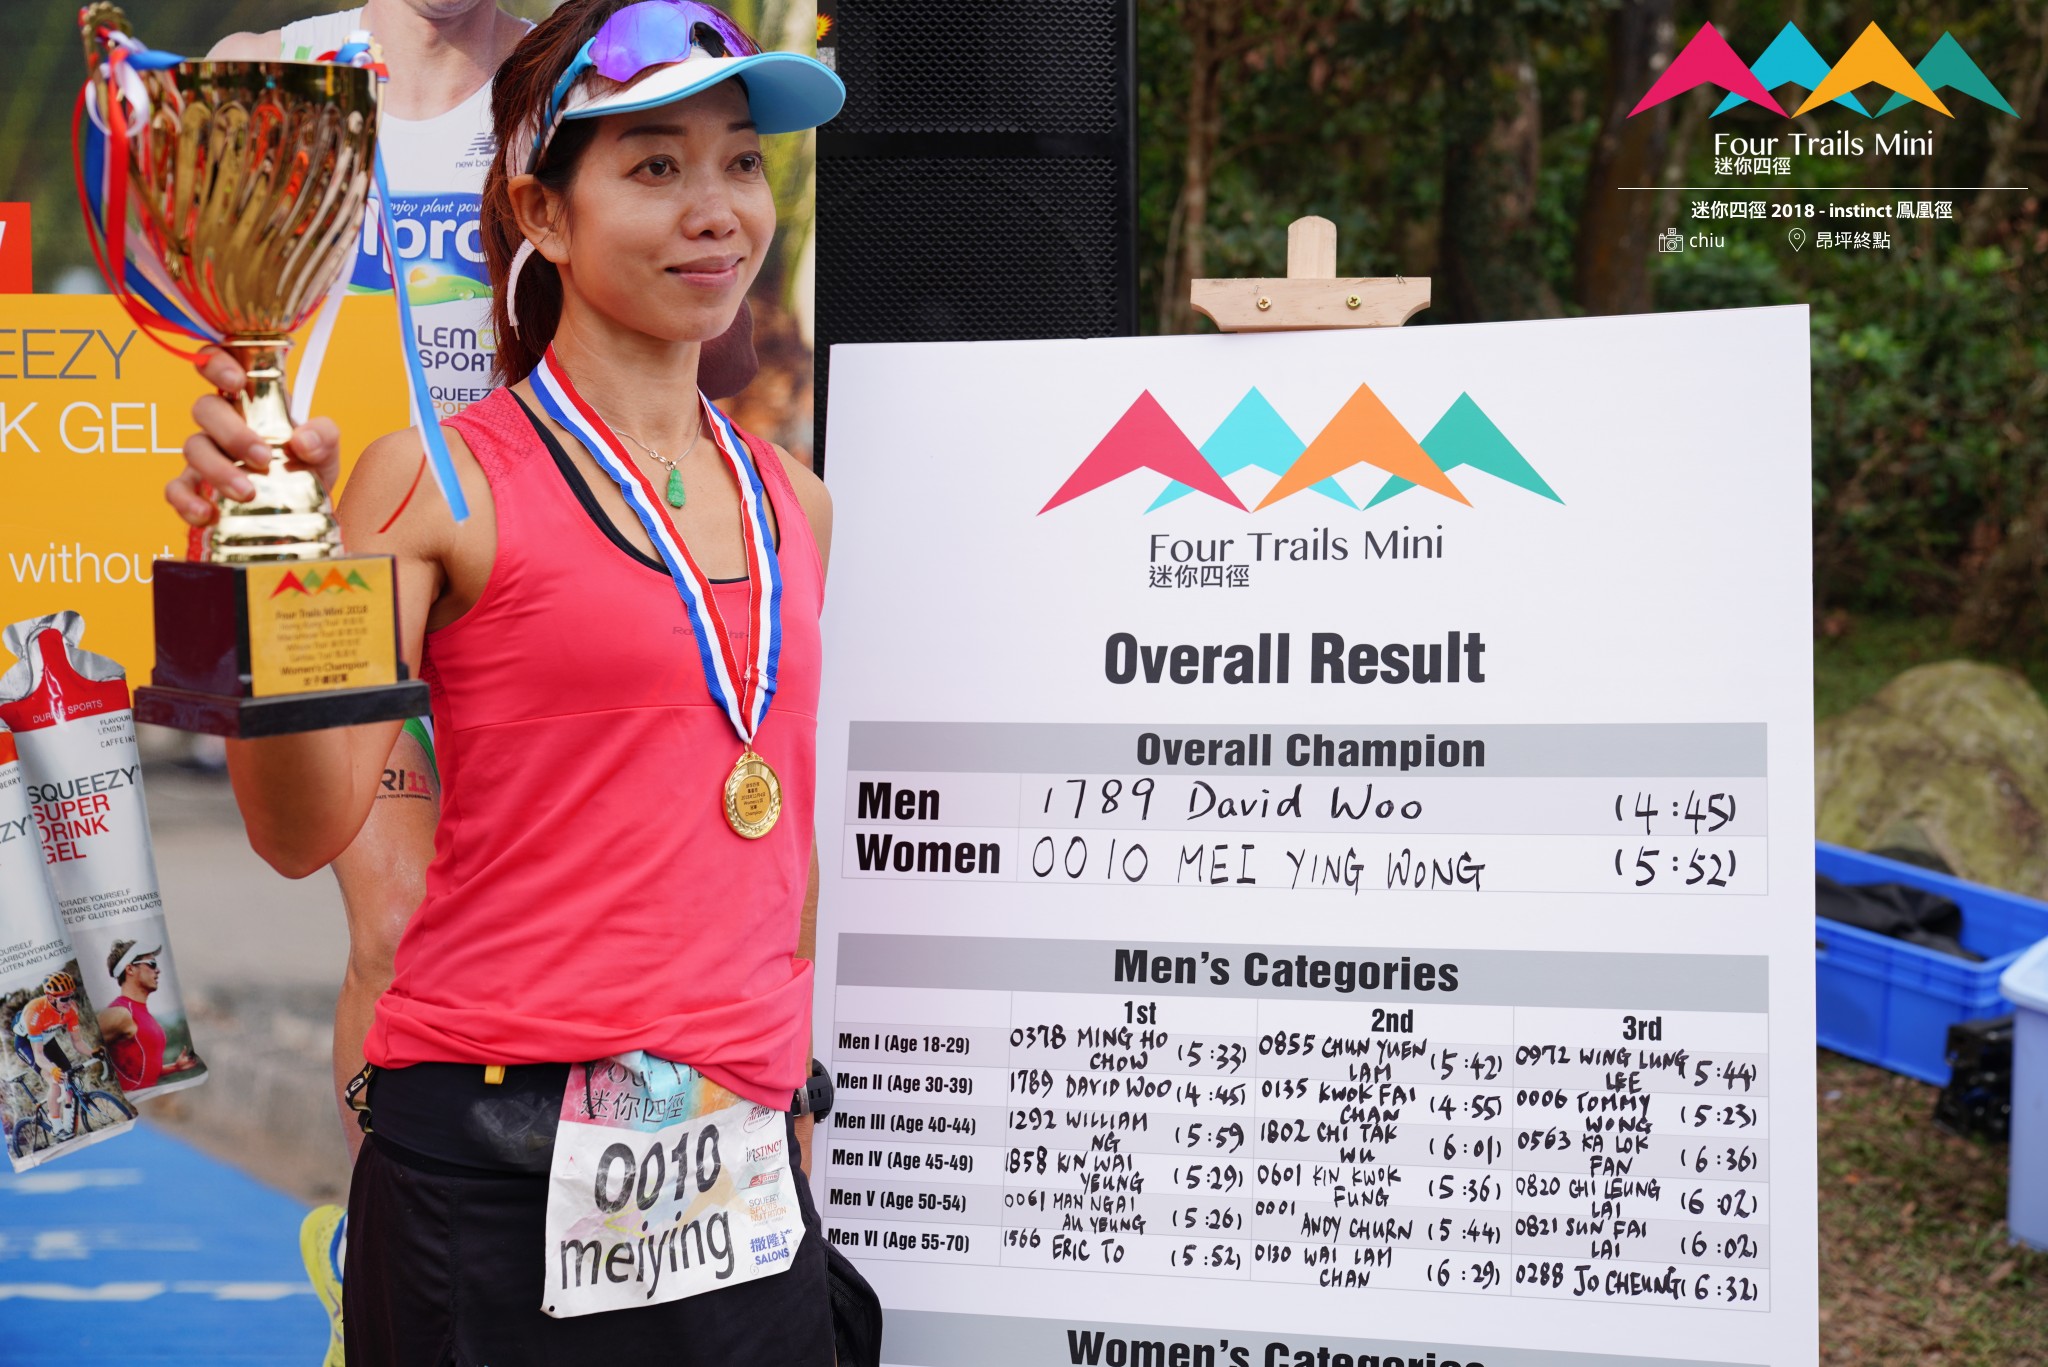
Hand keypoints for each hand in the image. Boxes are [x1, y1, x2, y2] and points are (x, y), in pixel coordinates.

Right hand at [167, 347, 342, 527]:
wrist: (303, 513)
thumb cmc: (308, 469)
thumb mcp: (326, 450)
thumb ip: (324, 436)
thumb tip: (302, 441)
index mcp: (250, 402)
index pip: (219, 364)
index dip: (217, 363)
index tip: (236, 381)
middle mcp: (222, 423)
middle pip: (205, 408)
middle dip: (232, 432)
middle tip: (263, 459)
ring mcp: (205, 455)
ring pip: (192, 447)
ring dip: (217, 469)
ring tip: (248, 493)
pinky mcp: (195, 488)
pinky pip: (176, 488)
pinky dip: (186, 500)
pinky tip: (207, 514)